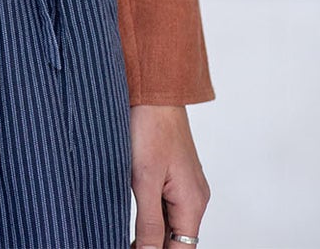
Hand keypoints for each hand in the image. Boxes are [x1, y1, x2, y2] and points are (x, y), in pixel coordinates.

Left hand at [128, 105, 208, 248]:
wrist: (155, 88)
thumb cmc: (150, 126)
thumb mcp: (144, 177)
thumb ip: (149, 220)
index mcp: (192, 202)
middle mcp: (194, 197)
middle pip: (178, 240)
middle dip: (154, 248)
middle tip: (124, 243)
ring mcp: (186, 186)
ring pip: (172, 225)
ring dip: (152, 236)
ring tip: (127, 238)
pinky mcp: (175, 175)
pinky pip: (168, 207)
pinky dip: (153, 219)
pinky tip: (134, 222)